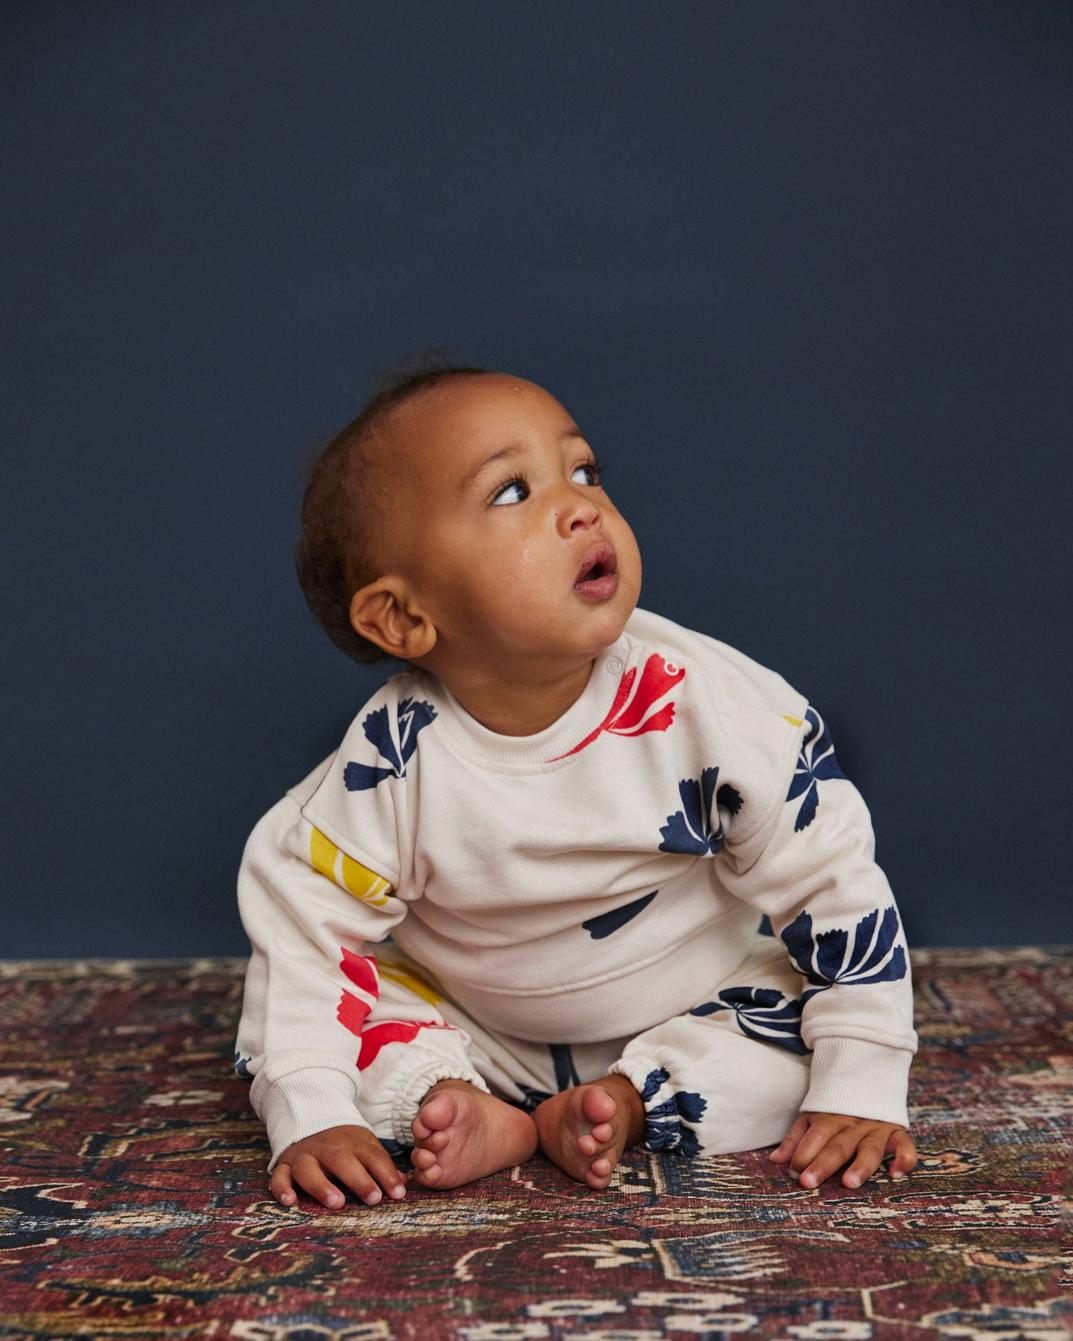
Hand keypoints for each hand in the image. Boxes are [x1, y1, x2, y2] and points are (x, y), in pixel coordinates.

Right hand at [270, 1124, 409, 1208]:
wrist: (310, 1117)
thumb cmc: (343, 1141)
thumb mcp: (365, 1145)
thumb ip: (381, 1165)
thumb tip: (403, 1185)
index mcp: (351, 1141)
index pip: (371, 1156)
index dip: (386, 1174)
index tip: (398, 1194)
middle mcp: (327, 1147)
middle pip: (341, 1159)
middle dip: (358, 1178)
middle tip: (372, 1197)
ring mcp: (304, 1155)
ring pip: (309, 1167)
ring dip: (322, 1185)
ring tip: (336, 1203)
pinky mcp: (285, 1164)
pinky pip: (279, 1175)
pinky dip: (282, 1188)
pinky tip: (290, 1202)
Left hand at [768, 1110, 917, 1188]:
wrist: (865, 1078)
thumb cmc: (833, 1109)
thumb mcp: (811, 1117)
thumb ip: (795, 1139)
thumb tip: (775, 1161)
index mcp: (830, 1117)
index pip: (815, 1135)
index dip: (803, 1153)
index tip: (794, 1173)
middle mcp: (853, 1123)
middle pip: (838, 1145)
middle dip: (823, 1164)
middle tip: (808, 1182)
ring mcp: (877, 1127)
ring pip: (870, 1148)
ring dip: (860, 1166)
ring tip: (849, 1183)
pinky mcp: (897, 1131)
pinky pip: (905, 1145)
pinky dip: (903, 1159)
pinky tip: (895, 1174)